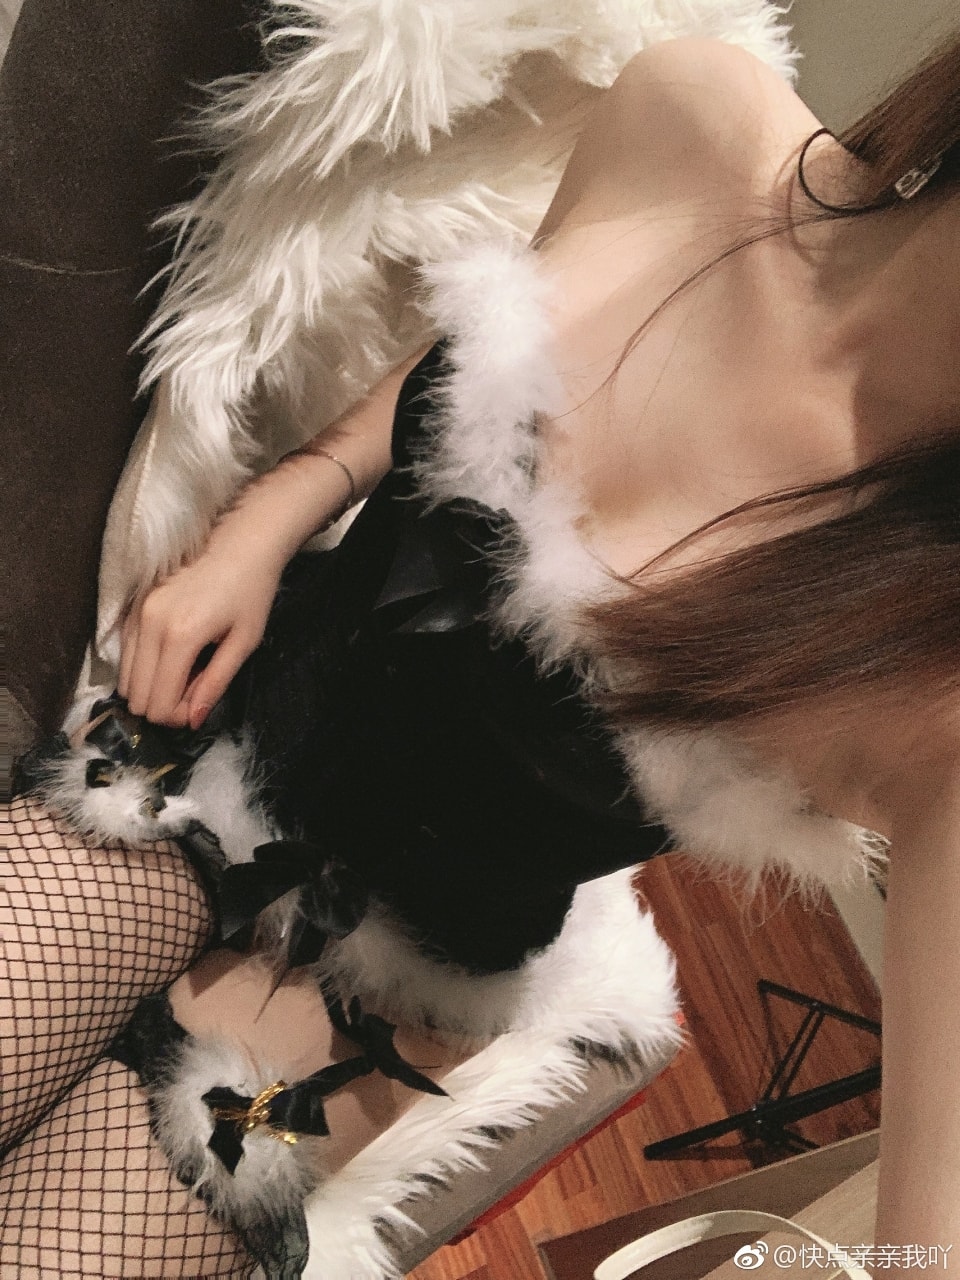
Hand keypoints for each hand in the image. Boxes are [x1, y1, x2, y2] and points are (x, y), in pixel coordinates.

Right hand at [118, 547, 280, 728]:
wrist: (241, 542)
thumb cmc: (252, 592)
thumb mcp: (244, 642)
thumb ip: (216, 684)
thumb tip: (192, 721)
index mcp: (181, 636)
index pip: (158, 703)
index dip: (177, 717)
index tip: (198, 706)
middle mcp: (150, 624)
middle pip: (135, 695)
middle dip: (162, 705)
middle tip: (192, 692)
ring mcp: (137, 611)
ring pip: (124, 676)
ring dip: (150, 686)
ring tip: (184, 674)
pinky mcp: (133, 604)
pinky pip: (124, 653)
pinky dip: (142, 667)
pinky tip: (170, 658)